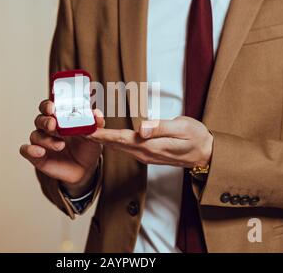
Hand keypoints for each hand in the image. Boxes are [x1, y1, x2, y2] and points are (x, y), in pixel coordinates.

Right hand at [20, 100, 104, 196]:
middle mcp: (47, 128)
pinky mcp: (37, 156)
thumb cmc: (87, 147)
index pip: (49, 107)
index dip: (48, 105)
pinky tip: (40, 152)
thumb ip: (95, 123)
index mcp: (59, 118)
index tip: (52, 107)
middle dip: (45, 121)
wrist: (85, 169)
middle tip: (53, 125)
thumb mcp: (95, 134)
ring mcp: (41, 142)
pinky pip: (26, 151)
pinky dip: (30, 150)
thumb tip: (97, 114)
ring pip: (35, 135)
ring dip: (46, 139)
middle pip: (40, 119)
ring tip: (60, 145)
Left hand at [87, 117, 212, 167]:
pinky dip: (111, 141)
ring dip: (100, 139)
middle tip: (75, 127)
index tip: (83, 129)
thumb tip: (140, 128)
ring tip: (83, 130)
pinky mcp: (146, 154)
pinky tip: (104, 136)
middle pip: (113, 144)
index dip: (100, 134)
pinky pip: (124, 147)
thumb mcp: (182, 128)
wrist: (207, 155)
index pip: (119, 139)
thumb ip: (160, 127)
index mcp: (150, 146)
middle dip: (94, 136)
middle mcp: (143, 153)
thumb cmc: (196, 138)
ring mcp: (144, 155)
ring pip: (117, 147)